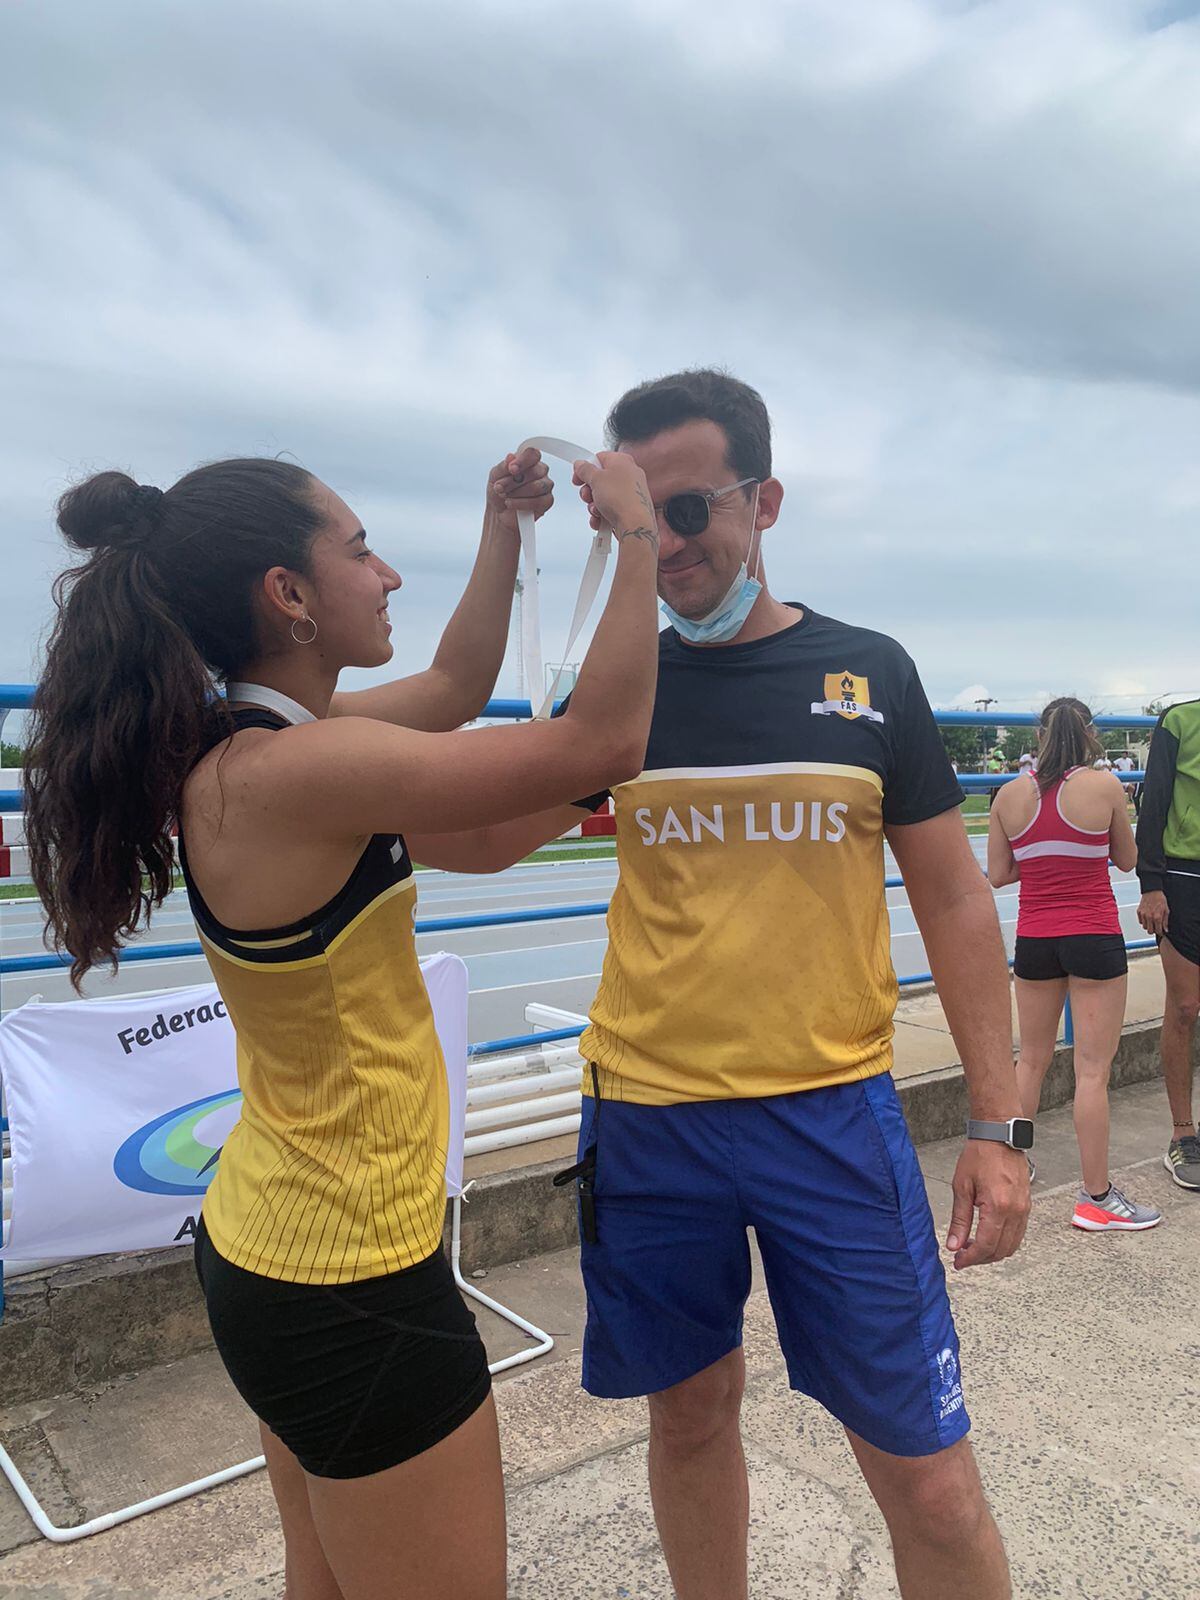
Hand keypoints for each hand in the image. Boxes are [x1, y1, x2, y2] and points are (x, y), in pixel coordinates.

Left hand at [487, 447, 553, 536]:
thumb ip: (503, 466)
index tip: (511, 469)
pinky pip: (539, 501)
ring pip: (537, 487)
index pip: (532, 454)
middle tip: (499, 488)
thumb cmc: (499, 491)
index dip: (522, 461)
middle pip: (534, 472)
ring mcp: (546, 486)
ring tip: (505, 497)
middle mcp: (540, 471)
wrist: (499, 512)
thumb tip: (511, 457)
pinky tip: (511, 504)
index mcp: (528, 460)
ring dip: (517, 493)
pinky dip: (522, 503)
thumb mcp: (495, 476)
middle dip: (513, 482)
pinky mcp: (547, 501)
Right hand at [572, 452, 657, 546]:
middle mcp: (629, 475)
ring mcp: (630, 493)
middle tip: (588, 496)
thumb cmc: (620, 499)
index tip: (577, 479)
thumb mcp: (596, 479)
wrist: (635, 525)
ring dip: (594, 505)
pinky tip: (601, 520)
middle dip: (589, 491)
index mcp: (622, 461)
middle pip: (600, 479)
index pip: (599, 459)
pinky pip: (610, 509)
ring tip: (597, 510)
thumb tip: (580, 464)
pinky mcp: (630, 508)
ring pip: (604, 496)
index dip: (585, 468)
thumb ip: (585, 470)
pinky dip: (602, 515)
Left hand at [945, 1139, 1029, 1270]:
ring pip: (1011, 1245)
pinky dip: (1003, 1241)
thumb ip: (959, 1219)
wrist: (1000, 1136)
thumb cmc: (979, 1156)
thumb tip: (954, 1245)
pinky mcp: (1027, 1207)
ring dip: (992, 1252)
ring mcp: (1024, 1210)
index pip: (985, 1245)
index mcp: (998, 1207)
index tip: (958, 1262)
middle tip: (962, 1256)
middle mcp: (1016, 1212)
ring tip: (972, 1247)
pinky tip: (986, 1236)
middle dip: (980, 1258)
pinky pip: (1017, 1234)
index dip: (970, 1258)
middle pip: (1000, 1250)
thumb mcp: (962, 1186)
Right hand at [1138, 891, 1167, 936]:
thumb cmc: (1160, 899)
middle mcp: (1149, 917)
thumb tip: (1165, 929)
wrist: (1152, 891)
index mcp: (1157, 917)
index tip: (1161, 931)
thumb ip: (1165, 921)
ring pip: (1144, 927)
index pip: (1158, 931)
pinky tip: (1147, 917)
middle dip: (1154, 930)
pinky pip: (1140, 921)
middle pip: (1150, 931)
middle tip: (1156, 927)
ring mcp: (1143, 915)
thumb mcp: (1166, 910)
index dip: (1160, 932)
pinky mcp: (1139, 912)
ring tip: (1152, 921)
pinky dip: (1144, 921)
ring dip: (1148, 926)